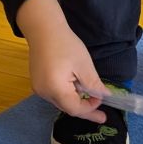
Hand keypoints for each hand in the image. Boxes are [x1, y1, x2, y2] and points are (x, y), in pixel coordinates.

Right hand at [17, 0, 108, 121]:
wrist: (43, 29)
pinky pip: (55, 94)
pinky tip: (77, 88)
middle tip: (101, 114)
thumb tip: (105, 96)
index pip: (75, 109)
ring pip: (61, 102)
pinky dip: (68, 95)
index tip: (102, 102)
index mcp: (55, 89)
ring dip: (77, 101)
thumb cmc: (65, 44)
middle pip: (67, 108)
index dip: (90, 109)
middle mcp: (44, 92)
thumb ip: (94, 84)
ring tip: (90, 96)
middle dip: (85, 109)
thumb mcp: (84, 65)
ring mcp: (38, 88)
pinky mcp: (37, 83)